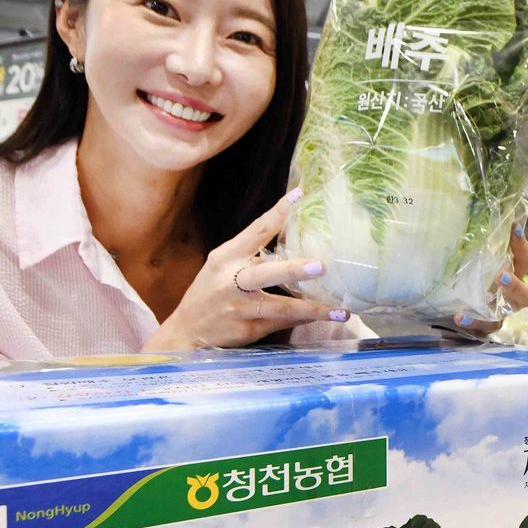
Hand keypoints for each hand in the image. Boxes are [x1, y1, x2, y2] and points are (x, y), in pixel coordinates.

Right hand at [142, 189, 348, 350]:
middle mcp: (230, 282)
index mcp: (226, 257)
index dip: (278, 212)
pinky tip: (328, 316)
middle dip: (293, 270)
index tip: (301, 195)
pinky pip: (282, 323)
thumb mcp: (223, 266)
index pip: (255, 230)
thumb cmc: (212, 292)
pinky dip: (306, 319)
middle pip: (264, 274)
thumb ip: (251, 255)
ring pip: (280, 307)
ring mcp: (239, 309)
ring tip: (340, 309)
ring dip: (313, 308)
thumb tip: (293, 239)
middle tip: (321, 266)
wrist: (187, 332)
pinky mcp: (247, 330)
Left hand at [453, 223, 527, 334]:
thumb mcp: (471, 260)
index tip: (513, 228)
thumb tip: (461, 219)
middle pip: (525, 294)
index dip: (521, 244)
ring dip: (495, 309)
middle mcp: (510, 295)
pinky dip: (473, 322)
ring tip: (482, 302)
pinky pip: (485, 327)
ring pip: (508, 312)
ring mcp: (500, 312)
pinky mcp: (486, 326)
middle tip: (501, 276)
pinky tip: (460, 316)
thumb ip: (473, 246)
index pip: (524, 259)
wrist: (452, 306)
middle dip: (514, 285)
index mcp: (511, 275)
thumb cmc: (467, 277)